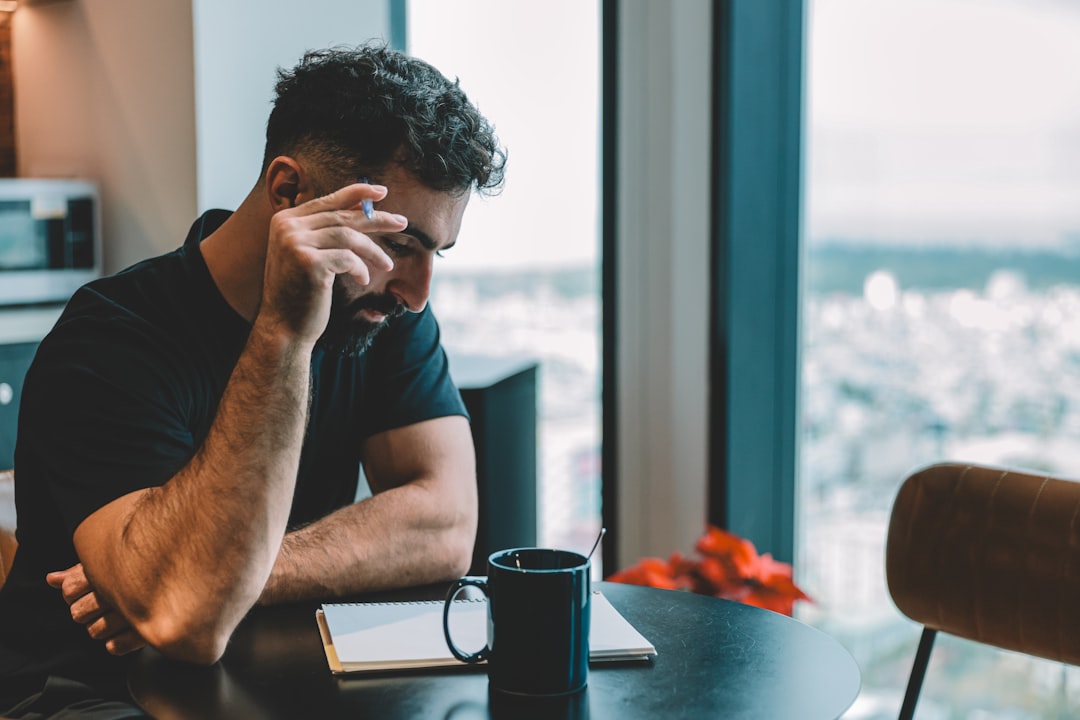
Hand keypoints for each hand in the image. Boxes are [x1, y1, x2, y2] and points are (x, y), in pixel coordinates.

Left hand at [47, 563, 146, 655]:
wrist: (193, 567)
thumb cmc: (149, 562)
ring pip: (95, 631)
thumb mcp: (113, 560)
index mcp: (109, 568)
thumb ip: (81, 571)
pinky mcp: (147, 630)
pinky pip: (115, 647)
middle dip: (86, 611)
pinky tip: (126, 631)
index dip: (73, 592)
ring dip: (101, 627)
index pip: (69, 590)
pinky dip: (117, 643)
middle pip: (78, 613)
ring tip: (116, 617)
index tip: (88, 588)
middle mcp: (120, 589)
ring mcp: (133, 611)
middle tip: (104, 603)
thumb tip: (52, 579)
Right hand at [259, 182, 406, 346]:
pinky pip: (349, 258)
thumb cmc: (301, 293)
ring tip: (387, 265)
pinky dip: (361, 269)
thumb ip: (327, 231)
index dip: (357, 192)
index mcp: (284, 220)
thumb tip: (362, 206)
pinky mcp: (309, 262)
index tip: (381, 191)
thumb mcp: (310, 255)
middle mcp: (287, 227)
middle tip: (402, 222)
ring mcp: (295, 243)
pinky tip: (362, 280)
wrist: (284, 328)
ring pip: (349, 236)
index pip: (327, 200)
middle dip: (376, 219)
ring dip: (373, 251)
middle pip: (342, 215)